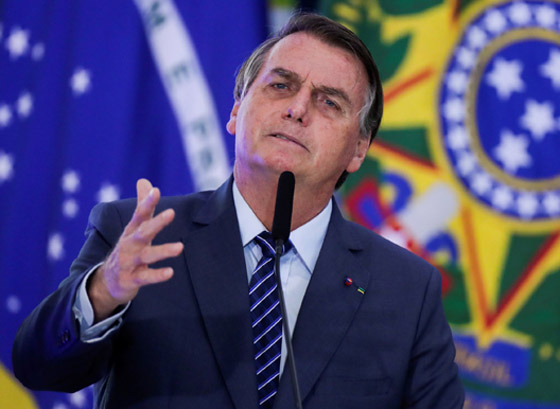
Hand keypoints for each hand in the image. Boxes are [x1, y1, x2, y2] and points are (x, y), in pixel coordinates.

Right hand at [88, 179, 183, 321]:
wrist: (107, 282)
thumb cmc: (127, 249)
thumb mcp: (134, 228)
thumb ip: (142, 206)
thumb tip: (144, 181)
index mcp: (132, 231)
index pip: (139, 214)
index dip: (147, 202)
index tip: (156, 191)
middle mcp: (129, 245)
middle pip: (143, 232)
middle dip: (156, 222)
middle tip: (171, 212)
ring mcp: (129, 262)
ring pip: (147, 255)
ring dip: (163, 251)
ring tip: (180, 247)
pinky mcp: (132, 279)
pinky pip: (145, 277)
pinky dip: (157, 275)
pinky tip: (170, 272)